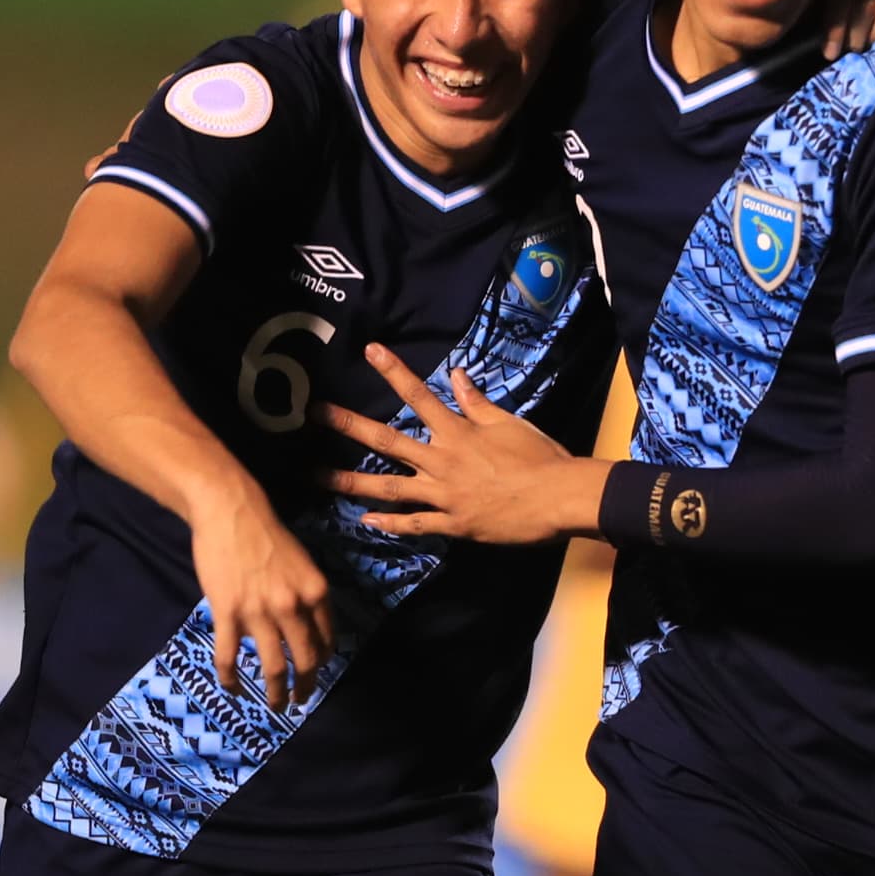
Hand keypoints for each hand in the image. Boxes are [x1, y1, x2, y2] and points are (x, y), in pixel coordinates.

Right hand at [192, 488, 334, 709]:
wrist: (230, 510)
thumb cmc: (265, 533)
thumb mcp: (301, 563)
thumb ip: (305, 595)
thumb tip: (304, 626)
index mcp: (316, 593)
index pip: (326, 640)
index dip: (321, 662)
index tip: (314, 672)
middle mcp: (293, 606)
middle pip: (305, 661)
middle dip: (305, 687)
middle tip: (299, 700)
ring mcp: (260, 612)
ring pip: (273, 666)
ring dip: (276, 693)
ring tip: (275, 706)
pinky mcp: (227, 613)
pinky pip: (230, 656)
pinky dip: (231, 679)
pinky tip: (232, 689)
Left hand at [323, 345, 603, 545]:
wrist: (559, 499)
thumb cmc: (540, 457)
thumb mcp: (509, 423)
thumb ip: (477, 402)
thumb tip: (455, 375)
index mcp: (458, 432)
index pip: (419, 395)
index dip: (393, 371)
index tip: (370, 350)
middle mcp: (442, 461)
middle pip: (387, 440)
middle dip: (349, 425)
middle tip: (315, 414)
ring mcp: (444, 495)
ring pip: (389, 488)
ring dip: (351, 482)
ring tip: (320, 477)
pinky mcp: (454, 524)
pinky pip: (416, 525)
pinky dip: (390, 524)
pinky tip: (366, 522)